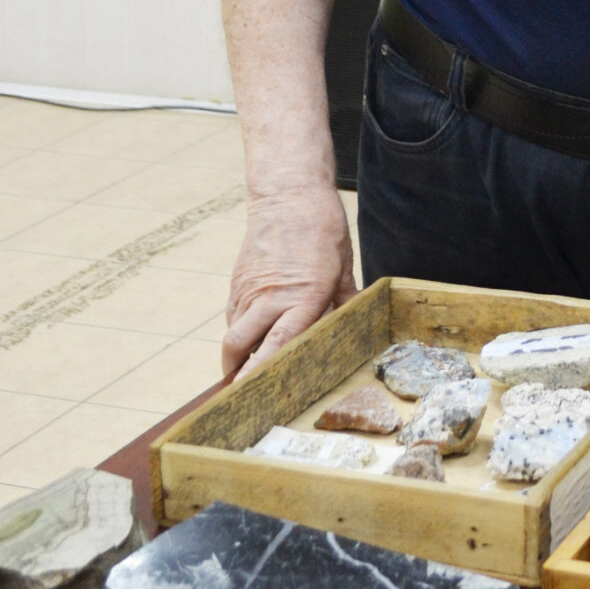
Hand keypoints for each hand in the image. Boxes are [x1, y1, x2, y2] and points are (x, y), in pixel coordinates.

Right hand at [222, 187, 356, 378]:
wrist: (289, 196)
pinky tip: (251, 336)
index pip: (278, 344)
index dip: (264, 371)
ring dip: (236, 354)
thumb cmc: (321, 230)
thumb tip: (357, 320)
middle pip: (240, 345)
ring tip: (245, 370)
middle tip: (242, 391)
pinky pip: (233, 315)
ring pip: (233, 332)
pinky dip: (238, 330)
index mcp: (303, 298)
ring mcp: (250, 290)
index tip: (255, 392)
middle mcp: (271, 298)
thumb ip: (344, 300)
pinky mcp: (238, 281)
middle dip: (237, 372)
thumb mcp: (342, 267)